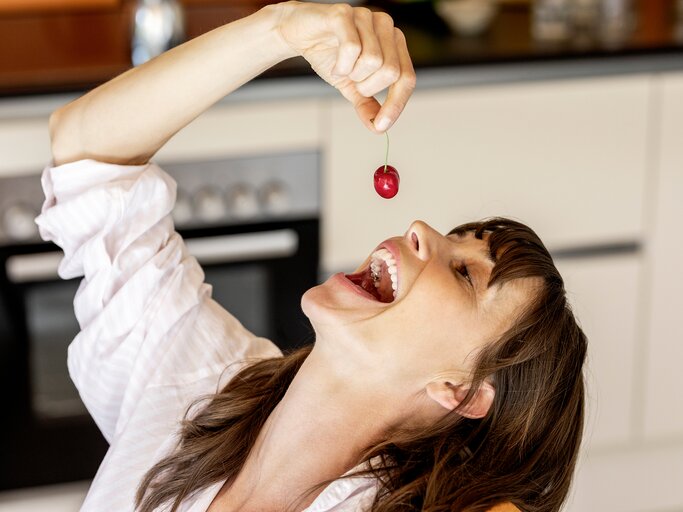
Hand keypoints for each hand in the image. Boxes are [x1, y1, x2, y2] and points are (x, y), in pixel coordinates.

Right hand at [274, 1, 415, 132]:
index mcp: (394, 43)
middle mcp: (385, 26)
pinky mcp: (344, 14)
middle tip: (351, 81)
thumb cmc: (329, 54)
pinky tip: (334, 63)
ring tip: (341, 68)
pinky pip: (352, 48)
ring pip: (373, 61)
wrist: (297, 34)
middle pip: (391, 72)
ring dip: (352, 74)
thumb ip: (367, 105)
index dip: (396, 104)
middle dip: (367, 86)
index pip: (407, 77)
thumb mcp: (351, 86)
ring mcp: (366, 17)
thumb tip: (379, 128)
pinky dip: (341, 65)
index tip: (380, 126)